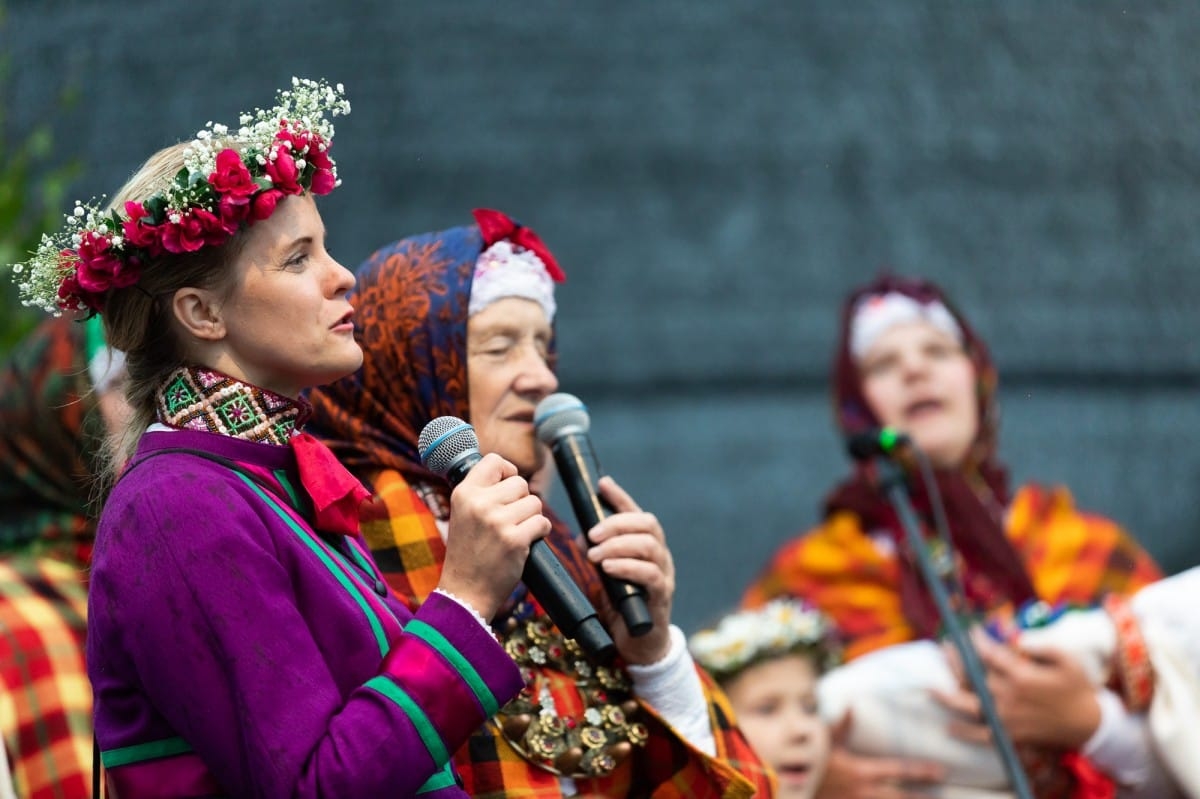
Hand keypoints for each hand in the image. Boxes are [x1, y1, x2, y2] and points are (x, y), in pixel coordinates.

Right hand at [439, 453, 550, 620]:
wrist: (464, 592)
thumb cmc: (468, 552)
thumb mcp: (462, 514)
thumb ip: (481, 492)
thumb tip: (509, 471)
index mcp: (463, 493)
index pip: (494, 460)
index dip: (507, 471)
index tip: (507, 487)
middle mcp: (479, 504)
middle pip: (520, 483)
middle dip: (522, 500)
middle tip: (510, 520)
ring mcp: (497, 522)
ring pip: (535, 502)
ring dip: (531, 517)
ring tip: (515, 532)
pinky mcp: (515, 540)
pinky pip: (542, 522)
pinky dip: (540, 532)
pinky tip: (526, 542)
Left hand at [585, 476, 673, 664]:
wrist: (639, 644)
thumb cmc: (621, 606)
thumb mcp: (605, 576)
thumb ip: (598, 555)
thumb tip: (582, 536)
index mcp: (646, 546)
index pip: (636, 513)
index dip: (620, 497)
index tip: (602, 484)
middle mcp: (660, 556)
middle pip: (647, 524)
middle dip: (616, 523)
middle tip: (591, 534)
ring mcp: (664, 575)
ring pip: (649, 546)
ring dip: (618, 545)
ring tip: (594, 554)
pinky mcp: (662, 596)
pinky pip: (650, 574)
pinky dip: (627, 567)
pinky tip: (609, 568)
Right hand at [815, 711, 943, 798]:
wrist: (792, 789)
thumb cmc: (809, 764)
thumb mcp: (823, 743)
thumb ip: (840, 726)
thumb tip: (851, 705)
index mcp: (860, 771)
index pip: (897, 770)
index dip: (919, 772)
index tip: (938, 771)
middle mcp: (863, 791)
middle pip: (900, 796)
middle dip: (921, 796)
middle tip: (941, 793)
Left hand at [933, 631, 1101, 749]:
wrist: (1090, 725)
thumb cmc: (1077, 688)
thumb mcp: (1066, 659)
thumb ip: (1040, 645)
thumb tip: (1015, 637)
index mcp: (1022, 676)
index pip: (990, 654)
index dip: (977, 640)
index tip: (970, 630)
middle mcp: (1009, 697)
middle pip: (973, 676)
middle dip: (957, 659)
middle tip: (946, 646)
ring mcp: (1007, 718)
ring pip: (969, 706)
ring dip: (947, 696)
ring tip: (930, 687)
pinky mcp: (1010, 736)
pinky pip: (982, 736)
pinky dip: (964, 733)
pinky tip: (949, 727)